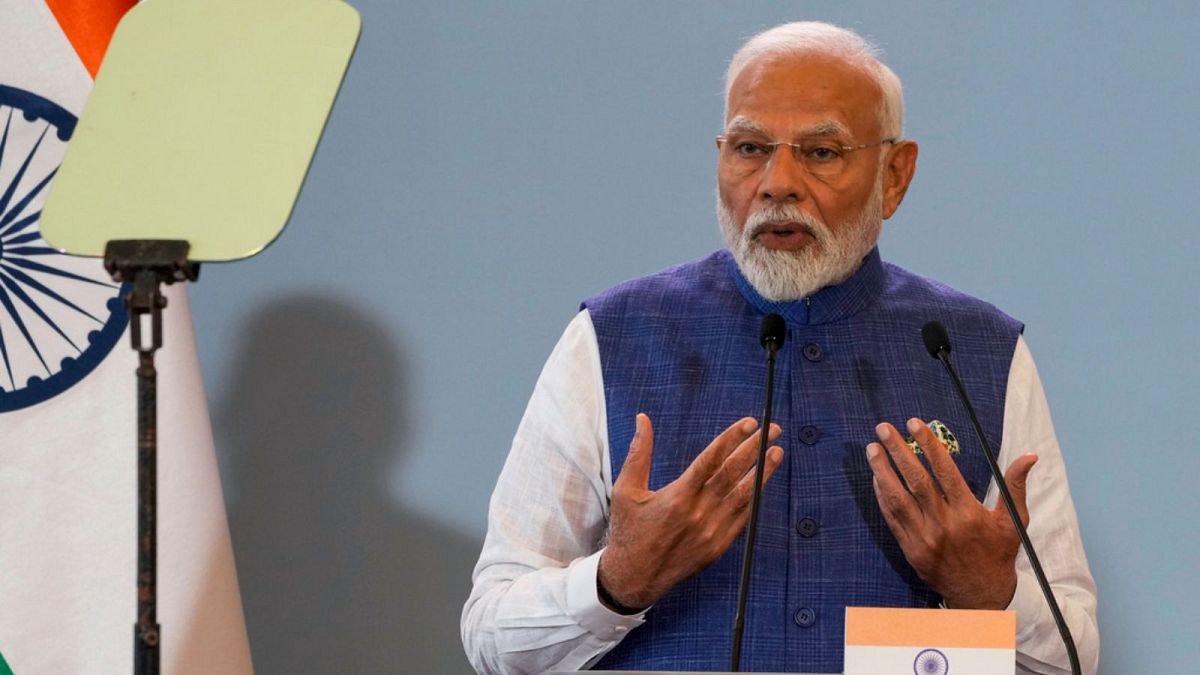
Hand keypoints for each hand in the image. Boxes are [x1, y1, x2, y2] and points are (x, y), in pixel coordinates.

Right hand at [597, 413, 783, 610]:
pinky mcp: (719, 546)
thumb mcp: (626, 490)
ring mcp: (712, 531)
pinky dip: (754, 498)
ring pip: (744, 495)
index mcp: (677, 496)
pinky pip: (743, 517)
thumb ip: (639, 453)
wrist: (636, 577)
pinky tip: (762, 483)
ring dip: (763, 472)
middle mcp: (699, 513)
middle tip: (773, 429)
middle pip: (733, 473)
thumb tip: (643, 419)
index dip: (732, 438)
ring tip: (776, 452)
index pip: (711, 459)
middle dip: (754, 448)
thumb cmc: (629, 531)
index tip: (749, 422)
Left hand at [866, 418, 1037, 609]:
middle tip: (882, 429)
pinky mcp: (910, 549)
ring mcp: (924, 537)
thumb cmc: (999, 553)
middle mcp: (944, 524)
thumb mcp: (1014, 521)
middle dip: (898, 451)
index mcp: (969, 513)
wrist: (981, 595)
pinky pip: (892, 518)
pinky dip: (882, 497)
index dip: (928, 444)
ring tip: (872, 449)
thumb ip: (1015, 486)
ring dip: (882, 471)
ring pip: (898, 498)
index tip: (915, 423)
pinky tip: (876, 478)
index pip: (945, 470)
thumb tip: (1030, 456)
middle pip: (916, 480)